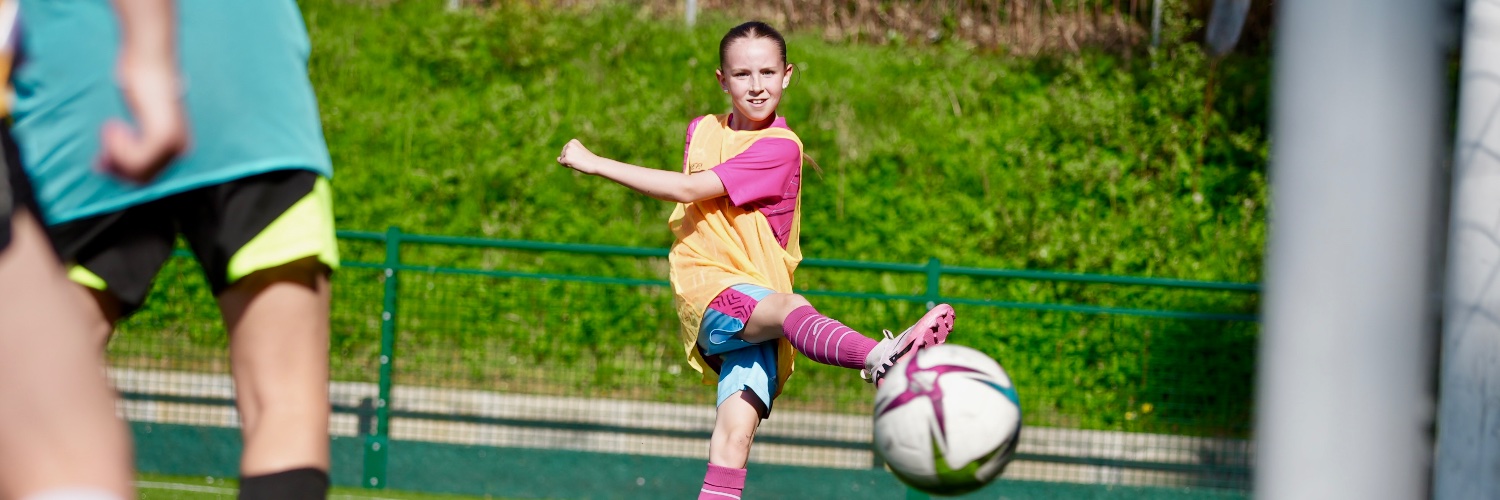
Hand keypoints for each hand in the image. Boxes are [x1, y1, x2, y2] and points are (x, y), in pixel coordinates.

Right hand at [99, 56, 187, 182]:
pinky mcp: (163, 135)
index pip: (148, 177)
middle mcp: (180, 148)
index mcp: (177, 147)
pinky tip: (112, 127)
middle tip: (101, 152)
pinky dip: (116, 147)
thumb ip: (128, 145)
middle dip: (116, 167)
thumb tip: (101, 168)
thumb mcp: (137, 121)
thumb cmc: (140, 86)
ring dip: (115, 154)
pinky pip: (136, 159)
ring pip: (138, 171)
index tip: (101, 162)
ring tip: (110, 129)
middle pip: (142, 179)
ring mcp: (173, 143)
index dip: (121, 173)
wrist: (149, 61)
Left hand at [557, 139, 597, 174]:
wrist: (595, 164)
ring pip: (562, 159)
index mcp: (573, 141)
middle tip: (579, 159)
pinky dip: (566, 165)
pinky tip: (574, 164)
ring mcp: (568, 151)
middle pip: (563, 154)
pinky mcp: (567, 158)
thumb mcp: (578, 153)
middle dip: (569, 159)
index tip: (580, 156)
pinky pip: (562, 163)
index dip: (571, 155)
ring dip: (568, 162)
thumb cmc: (588, 159)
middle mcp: (569, 144)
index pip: (565, 150)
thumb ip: (567, 154)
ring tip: (578, 161)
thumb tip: (557, 159)